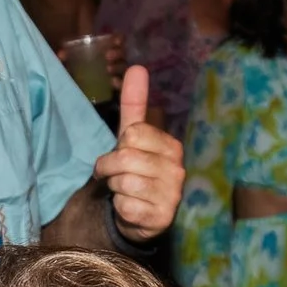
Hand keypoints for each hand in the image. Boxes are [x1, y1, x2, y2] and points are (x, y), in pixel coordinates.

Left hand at [93, 66, 184, 242]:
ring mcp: (172, 195)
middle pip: (124, 158)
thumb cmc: (136, 172)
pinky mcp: (161, 218)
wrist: (141, 217)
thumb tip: (137, 67)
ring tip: (124, 192)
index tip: (120, 156)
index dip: (117, 147)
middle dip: (109, 169)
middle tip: (114, 177)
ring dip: (114, 188)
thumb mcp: (132, 138)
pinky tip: (130, 209)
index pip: (133, 134)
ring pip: (124, 182)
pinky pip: (126, 206)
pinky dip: (120, 208)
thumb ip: (134, 105)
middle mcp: (177, 169)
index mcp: (171, 146)